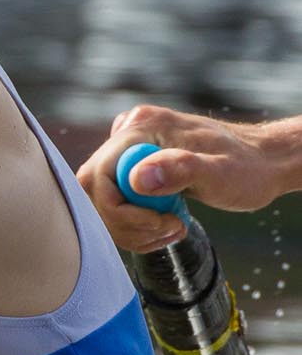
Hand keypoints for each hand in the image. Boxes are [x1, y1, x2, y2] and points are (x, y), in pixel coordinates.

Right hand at [76, 105, 288, 252]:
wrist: (262, 163)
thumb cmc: (247, 168)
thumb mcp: (220, 172)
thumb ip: (180, 170)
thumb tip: (137, 178)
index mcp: (142, 126)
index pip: (98, 175)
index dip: (120, 209)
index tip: (161, 221)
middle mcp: (128, 133)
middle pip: (94, 190)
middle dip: (125, 221)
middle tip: (167, 228)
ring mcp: (128, 150)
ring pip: (100, 200)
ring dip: (131, 228)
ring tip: (171, 227)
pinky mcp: (132, 166)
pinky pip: (113, 202)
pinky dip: (134, 224)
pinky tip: (163, 224)